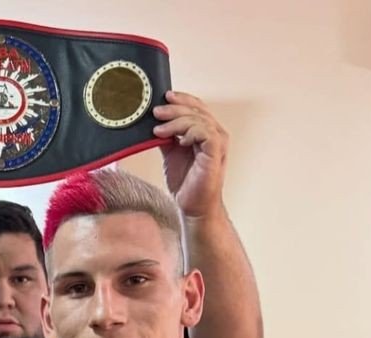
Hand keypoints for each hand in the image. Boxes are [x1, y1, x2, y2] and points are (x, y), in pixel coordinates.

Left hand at [152, 91, 228, 218]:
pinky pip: (204, 132)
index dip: (181, 99)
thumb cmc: (186, 182)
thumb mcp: (171, 153)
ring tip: (158, 130)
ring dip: (176, 121)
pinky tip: (178, 141)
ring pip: (198, 119)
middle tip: (156, 111)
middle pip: (196, 109)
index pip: (196, 106)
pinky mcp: (216, 152)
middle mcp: (215, 134)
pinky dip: (189, 132)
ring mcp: (217, 142)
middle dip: (174, 108)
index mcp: (206, 131)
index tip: (163, 96)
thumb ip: (166, 136)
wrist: (192, 207)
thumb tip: (152, 123)